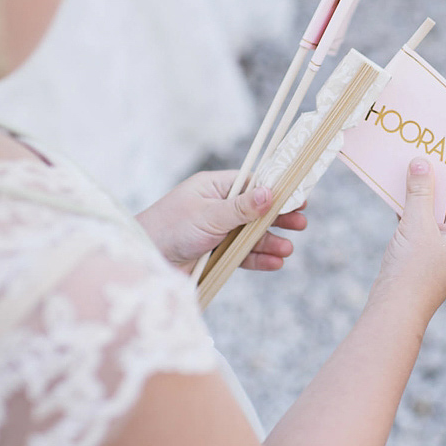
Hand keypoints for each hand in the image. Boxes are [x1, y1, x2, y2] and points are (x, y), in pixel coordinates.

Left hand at [136, 171, 308, 273]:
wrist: (144, 260)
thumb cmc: (170, 228)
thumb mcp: (209, 215)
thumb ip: (241, 207)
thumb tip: (271, 193)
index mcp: (213, 187)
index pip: (252, 183)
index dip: (276, 190)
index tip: (299, 196)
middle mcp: (217, 207)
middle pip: (256, 210)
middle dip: (278, 217)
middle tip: (301, 223)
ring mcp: (216, 231)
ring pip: (251, 234)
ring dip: (270, 241)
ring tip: (287, 250)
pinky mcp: (214, 254)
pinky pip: (242, 254)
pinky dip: (258, 258)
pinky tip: (275, 262)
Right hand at [371, 159, 445, 320]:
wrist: (394, 311)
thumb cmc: (412, 271)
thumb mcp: (416, 225)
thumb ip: (420, 191)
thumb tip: (422, 163)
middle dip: (444, 182)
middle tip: (427, 161)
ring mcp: (444, 250)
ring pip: (440, 213)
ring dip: (426, 195)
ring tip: (410, 174)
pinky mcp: (426, 255)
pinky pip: (425, 224)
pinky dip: (414, 210)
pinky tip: (397, 196)